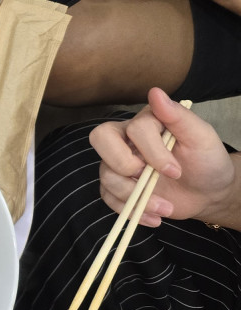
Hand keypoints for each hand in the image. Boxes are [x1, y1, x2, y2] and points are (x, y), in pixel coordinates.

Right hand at [90, 87, 236, 227]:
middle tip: (146, 178)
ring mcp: (120, 165)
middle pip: (100, 139)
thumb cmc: (207, 161)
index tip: (176, 170)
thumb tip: (156, 92)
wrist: (209, 193)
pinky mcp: (119, 188)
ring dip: (134, 197)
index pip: (134, 129)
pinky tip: (154, 217)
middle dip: (122, 164)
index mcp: (147, 122)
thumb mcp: (201, 137)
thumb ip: (178, 116)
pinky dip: (131, 211)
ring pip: (105, 175)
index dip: (152, 152)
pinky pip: (108, 198)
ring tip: (164, 208)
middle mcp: (128, 140)